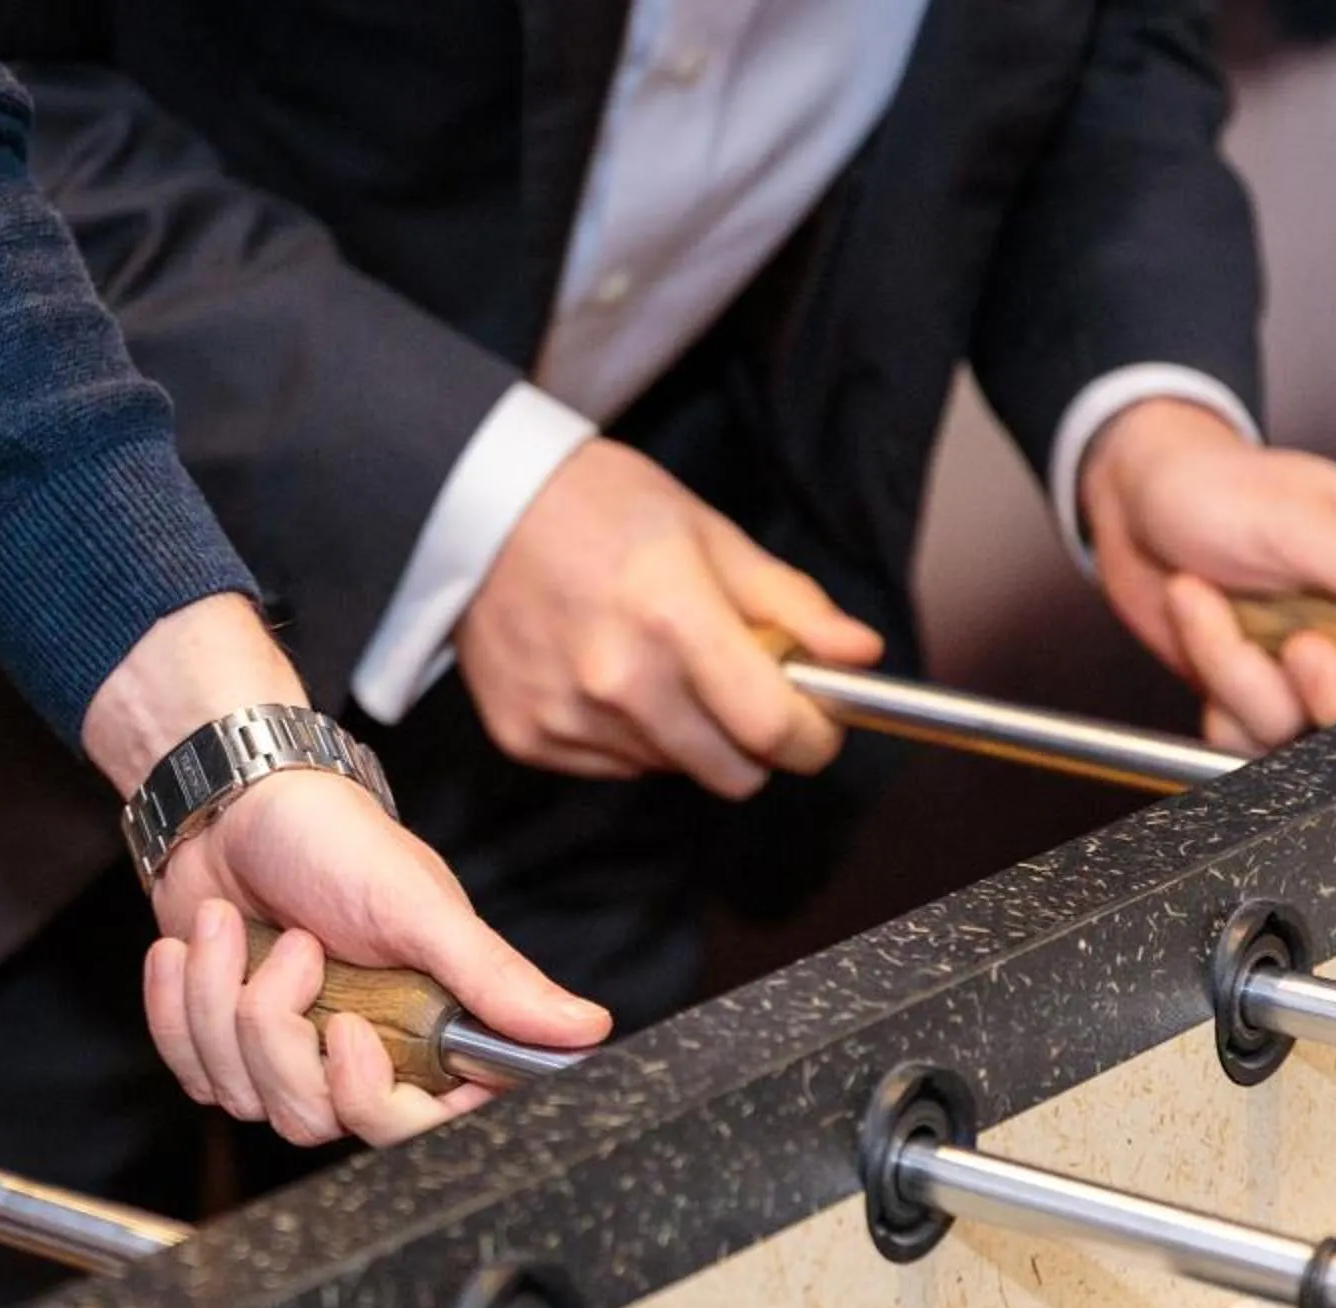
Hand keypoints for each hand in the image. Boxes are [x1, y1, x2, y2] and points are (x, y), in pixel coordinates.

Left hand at [83, 596, 609, 1147]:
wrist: (228, 804)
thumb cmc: (333, 840)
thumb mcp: (420, 906)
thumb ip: (494, 979)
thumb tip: (586, 1029)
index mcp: (430, 1031)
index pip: (426, 1127)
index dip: (381, 1103)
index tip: (351, 1036)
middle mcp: (368, 1056)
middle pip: (322, 1120)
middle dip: (280, 1033)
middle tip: (291, 950)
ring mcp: (293, 1059)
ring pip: (251, 1098)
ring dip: (223, 999)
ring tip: (234, 922)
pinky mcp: (225, 1049)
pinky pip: (197, 1073)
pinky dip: (179, 1003)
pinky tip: (196, 943)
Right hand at [456, 439, 881, 796]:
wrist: (475, 509)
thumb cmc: (599, 507)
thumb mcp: (708, 534)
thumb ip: (790, 604)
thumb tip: (860, 655)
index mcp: (673, 619)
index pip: (772, 730)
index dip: (813, 738)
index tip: (817, 724)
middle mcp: (617, 681)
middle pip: (731, 773)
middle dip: (752, 741)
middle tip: (737, 687)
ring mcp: (568, 717)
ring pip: (673, 770)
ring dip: (684, 733)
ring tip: (652, 660)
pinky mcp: (530, 738)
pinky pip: (615, 767)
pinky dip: (626, 734)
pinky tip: (600, 673)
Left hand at [1081, 399, 1335, 753]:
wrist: (1134, 505)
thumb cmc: (1220, 486)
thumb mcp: (1295, 517)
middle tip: (1299, 647)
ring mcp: (1308, 672)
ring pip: (1299, 730)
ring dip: (1240, 674)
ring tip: (1204, 599)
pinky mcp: (1254, 695)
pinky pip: (1243, 735)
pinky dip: (1213, 688)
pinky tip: (1197, 626)